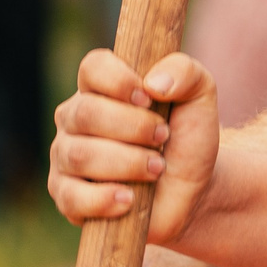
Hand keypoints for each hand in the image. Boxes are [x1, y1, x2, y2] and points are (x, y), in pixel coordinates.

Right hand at [47, 50, 221, 245]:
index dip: (120, 80)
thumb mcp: (200, 99)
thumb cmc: (187, 138)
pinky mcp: (66, 196)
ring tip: (156, 169)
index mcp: (101, 88)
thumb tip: (154, 83)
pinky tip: (129, 199)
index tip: (150, 99)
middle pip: (86, 112)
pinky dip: (104, 199)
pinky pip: (71, 197)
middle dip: (134, 128)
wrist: (192, 190)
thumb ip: (186, 73)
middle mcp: (75, 119)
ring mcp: (66, 157)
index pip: (93, 67)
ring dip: (127, 163)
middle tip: (163, 138)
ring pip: (79, 155)